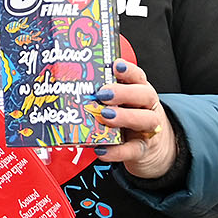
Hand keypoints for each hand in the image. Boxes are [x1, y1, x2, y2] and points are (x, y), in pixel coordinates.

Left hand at [94, 57, 178, 179]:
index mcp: (139, 91)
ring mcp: (147, 129)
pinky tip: (101, 150)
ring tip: (105, 117)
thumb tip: (71, 86)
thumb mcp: (119, 103)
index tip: (115, 65)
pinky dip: (117, 151)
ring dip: (125, 117)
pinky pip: (133, 150)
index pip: (138, 77)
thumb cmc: (127, 117)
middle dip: (124, 93)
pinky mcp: (142, 149)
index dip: (128, 70)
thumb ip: (102, 93)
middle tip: (103, 94)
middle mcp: (147, 107)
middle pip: (145, 95)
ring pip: (146, 120)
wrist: (147, 147)